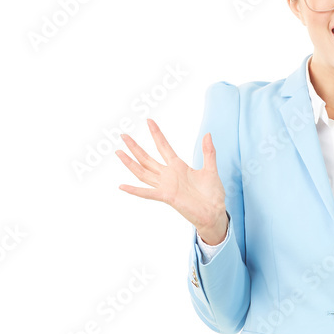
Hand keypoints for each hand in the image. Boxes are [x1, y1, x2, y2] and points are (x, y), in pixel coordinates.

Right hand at [117, 119, 227, 242]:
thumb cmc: (212, 194)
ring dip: (130, 163)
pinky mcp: (167, 197)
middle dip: (135, 147)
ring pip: (143, 172)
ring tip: (118, 152)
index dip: (156, 134)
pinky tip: (122, 186)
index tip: (149, 121)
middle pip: (147, 158)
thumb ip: (208, 152)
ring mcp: (166, 186)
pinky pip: (148, 193)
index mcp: (178, 166)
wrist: (214, 212)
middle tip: (123, 135)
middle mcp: (169, 175)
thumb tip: (207, 134)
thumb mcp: (210, 169)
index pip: (163, 146)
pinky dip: (135, 190)